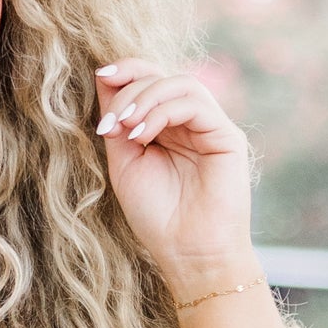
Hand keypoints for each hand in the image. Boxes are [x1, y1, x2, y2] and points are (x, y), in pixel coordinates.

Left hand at [95, 63, 255, 298]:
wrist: (190, 256)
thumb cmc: (157, 218)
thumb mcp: (125, 164)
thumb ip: (118, 124)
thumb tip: (105, 78)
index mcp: (167, 128)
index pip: (151, 80)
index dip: (127, 70)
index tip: (101, 75)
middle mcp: (191, 123)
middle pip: (163, 76)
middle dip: (130, 89)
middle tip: (111, 123)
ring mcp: (210, 128)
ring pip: (180, 83)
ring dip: (146, 97)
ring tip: (126, 127)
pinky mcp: (226, 137)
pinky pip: (195, 103)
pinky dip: (163, 111)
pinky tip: (143, 135)